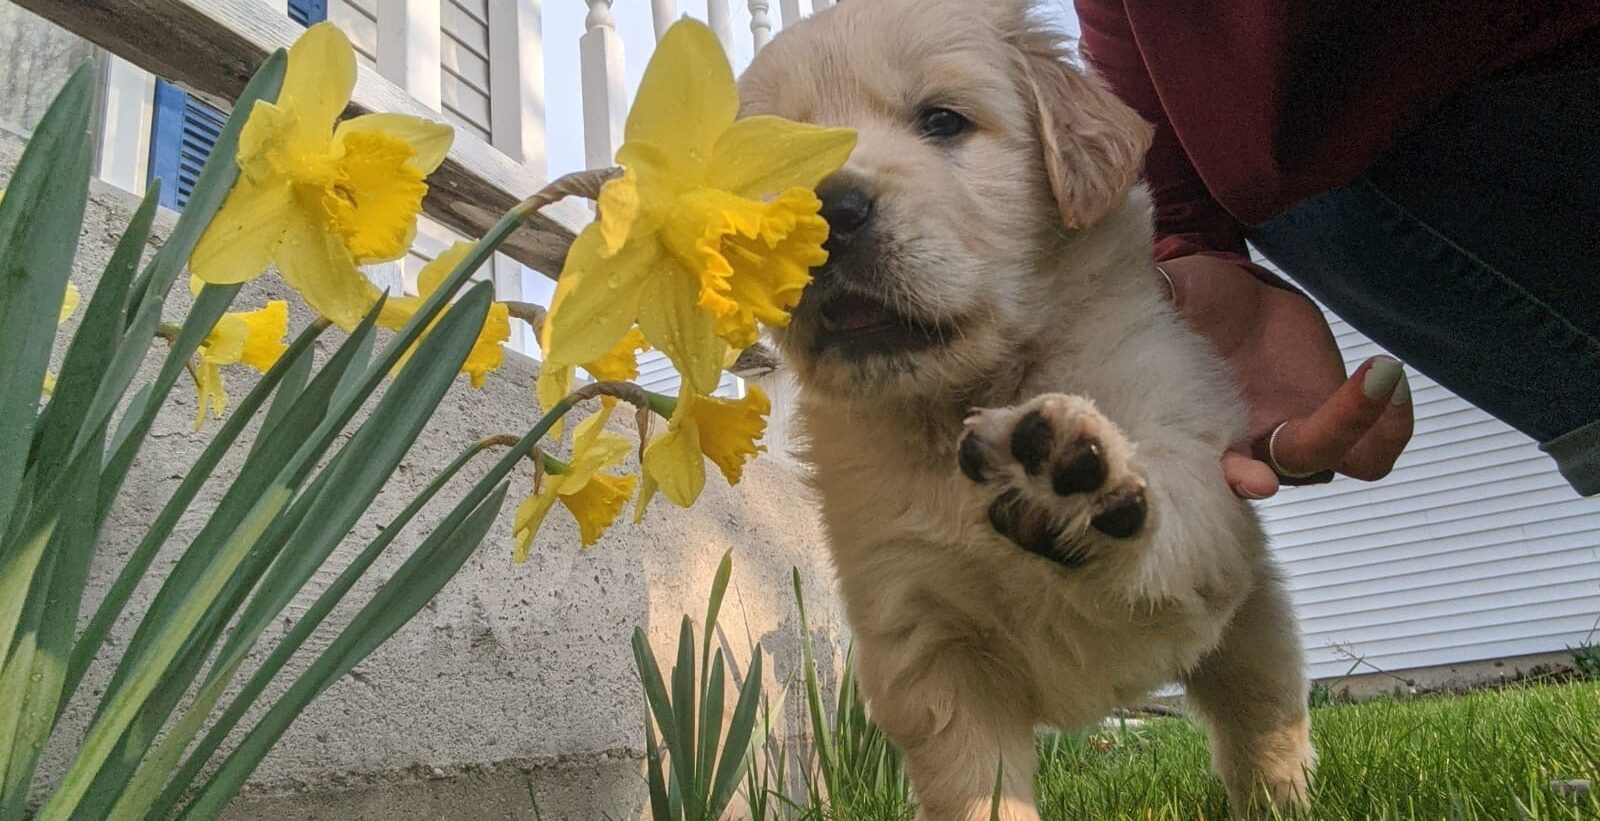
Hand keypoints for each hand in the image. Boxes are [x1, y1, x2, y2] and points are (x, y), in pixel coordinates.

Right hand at [1159, 255, 1413, 498]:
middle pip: (1288, 468)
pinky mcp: (1332, 420)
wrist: (1234, 304)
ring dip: (1366, 429)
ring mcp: (1292, 437)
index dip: (1232, 479)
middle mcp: (1246, 446)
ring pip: (1337, 460)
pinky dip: (1390, 426)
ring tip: (1385, 375)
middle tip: (1364, 383)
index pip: (1211, 472)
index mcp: (1196, 429)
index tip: (1255, 477)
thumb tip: (1148, 288)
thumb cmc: (1192, 305)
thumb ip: (1156, 301)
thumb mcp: (1171, 296)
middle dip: (1329, 434)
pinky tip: (1388, 376)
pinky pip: (1370, 449)